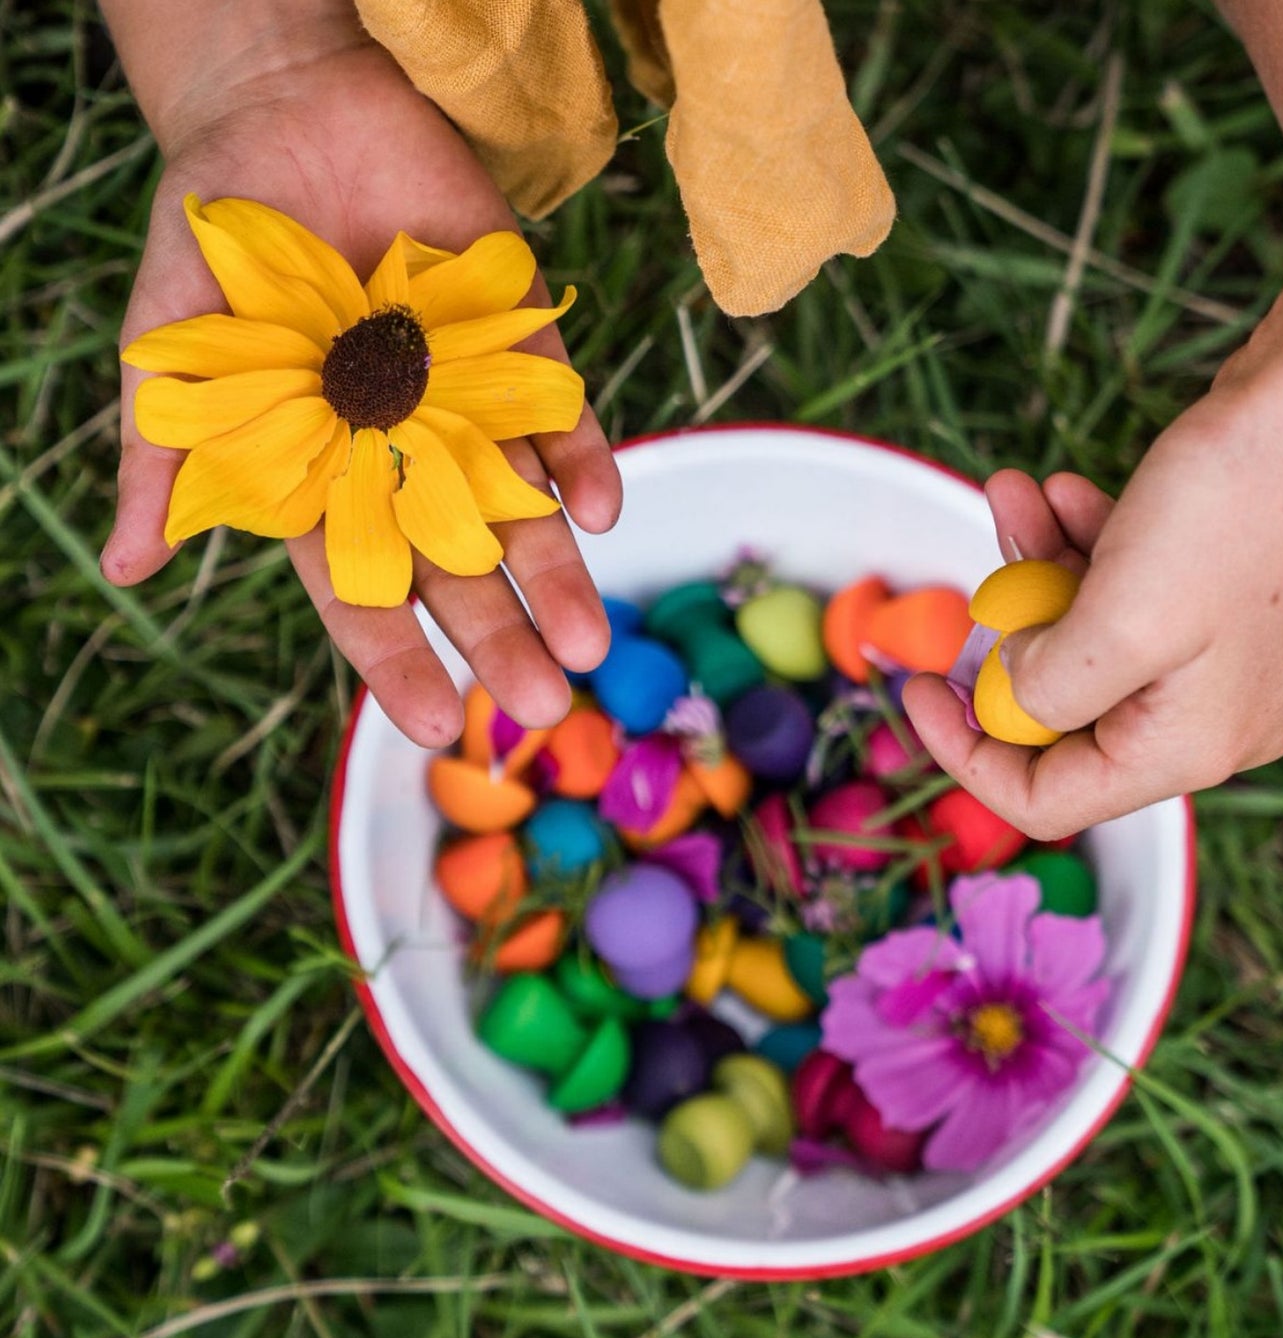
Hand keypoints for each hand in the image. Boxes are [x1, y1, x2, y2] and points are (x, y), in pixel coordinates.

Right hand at [103, 24, 619, 744]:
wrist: (285, 114)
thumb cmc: (219, 253)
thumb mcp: (175, 360)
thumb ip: (164, 461)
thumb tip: (128, 570)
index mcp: (329, 484)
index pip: (363, 589)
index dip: (396, 657)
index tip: (434, 723)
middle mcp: (407, 461)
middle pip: (459, 566)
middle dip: (498, 634)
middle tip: (539, 703)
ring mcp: (468, 408)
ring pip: (522, 508)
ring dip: (559, 574)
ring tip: (591, 642)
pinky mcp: (517, 346)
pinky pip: (559, 415)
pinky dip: (580, 457)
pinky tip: (599, 508)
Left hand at [904, 380, 1282, 837]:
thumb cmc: (1242, 507)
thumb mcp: (1118, 620)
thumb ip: (1045, 686)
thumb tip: (1011, 689)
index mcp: (1188, 747)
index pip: (1046, 798)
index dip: (965, 752)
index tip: (915, 687)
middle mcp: (1209, 717)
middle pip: (1063, 714)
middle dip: (1006, 638)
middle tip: (976, 579)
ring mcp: (1220, 656)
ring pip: (1088, 637)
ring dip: (1036, 571)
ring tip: (1016, 496)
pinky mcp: (1222, 597)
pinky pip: (1125, 592)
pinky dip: (1082, 546)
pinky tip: (1064, 491)